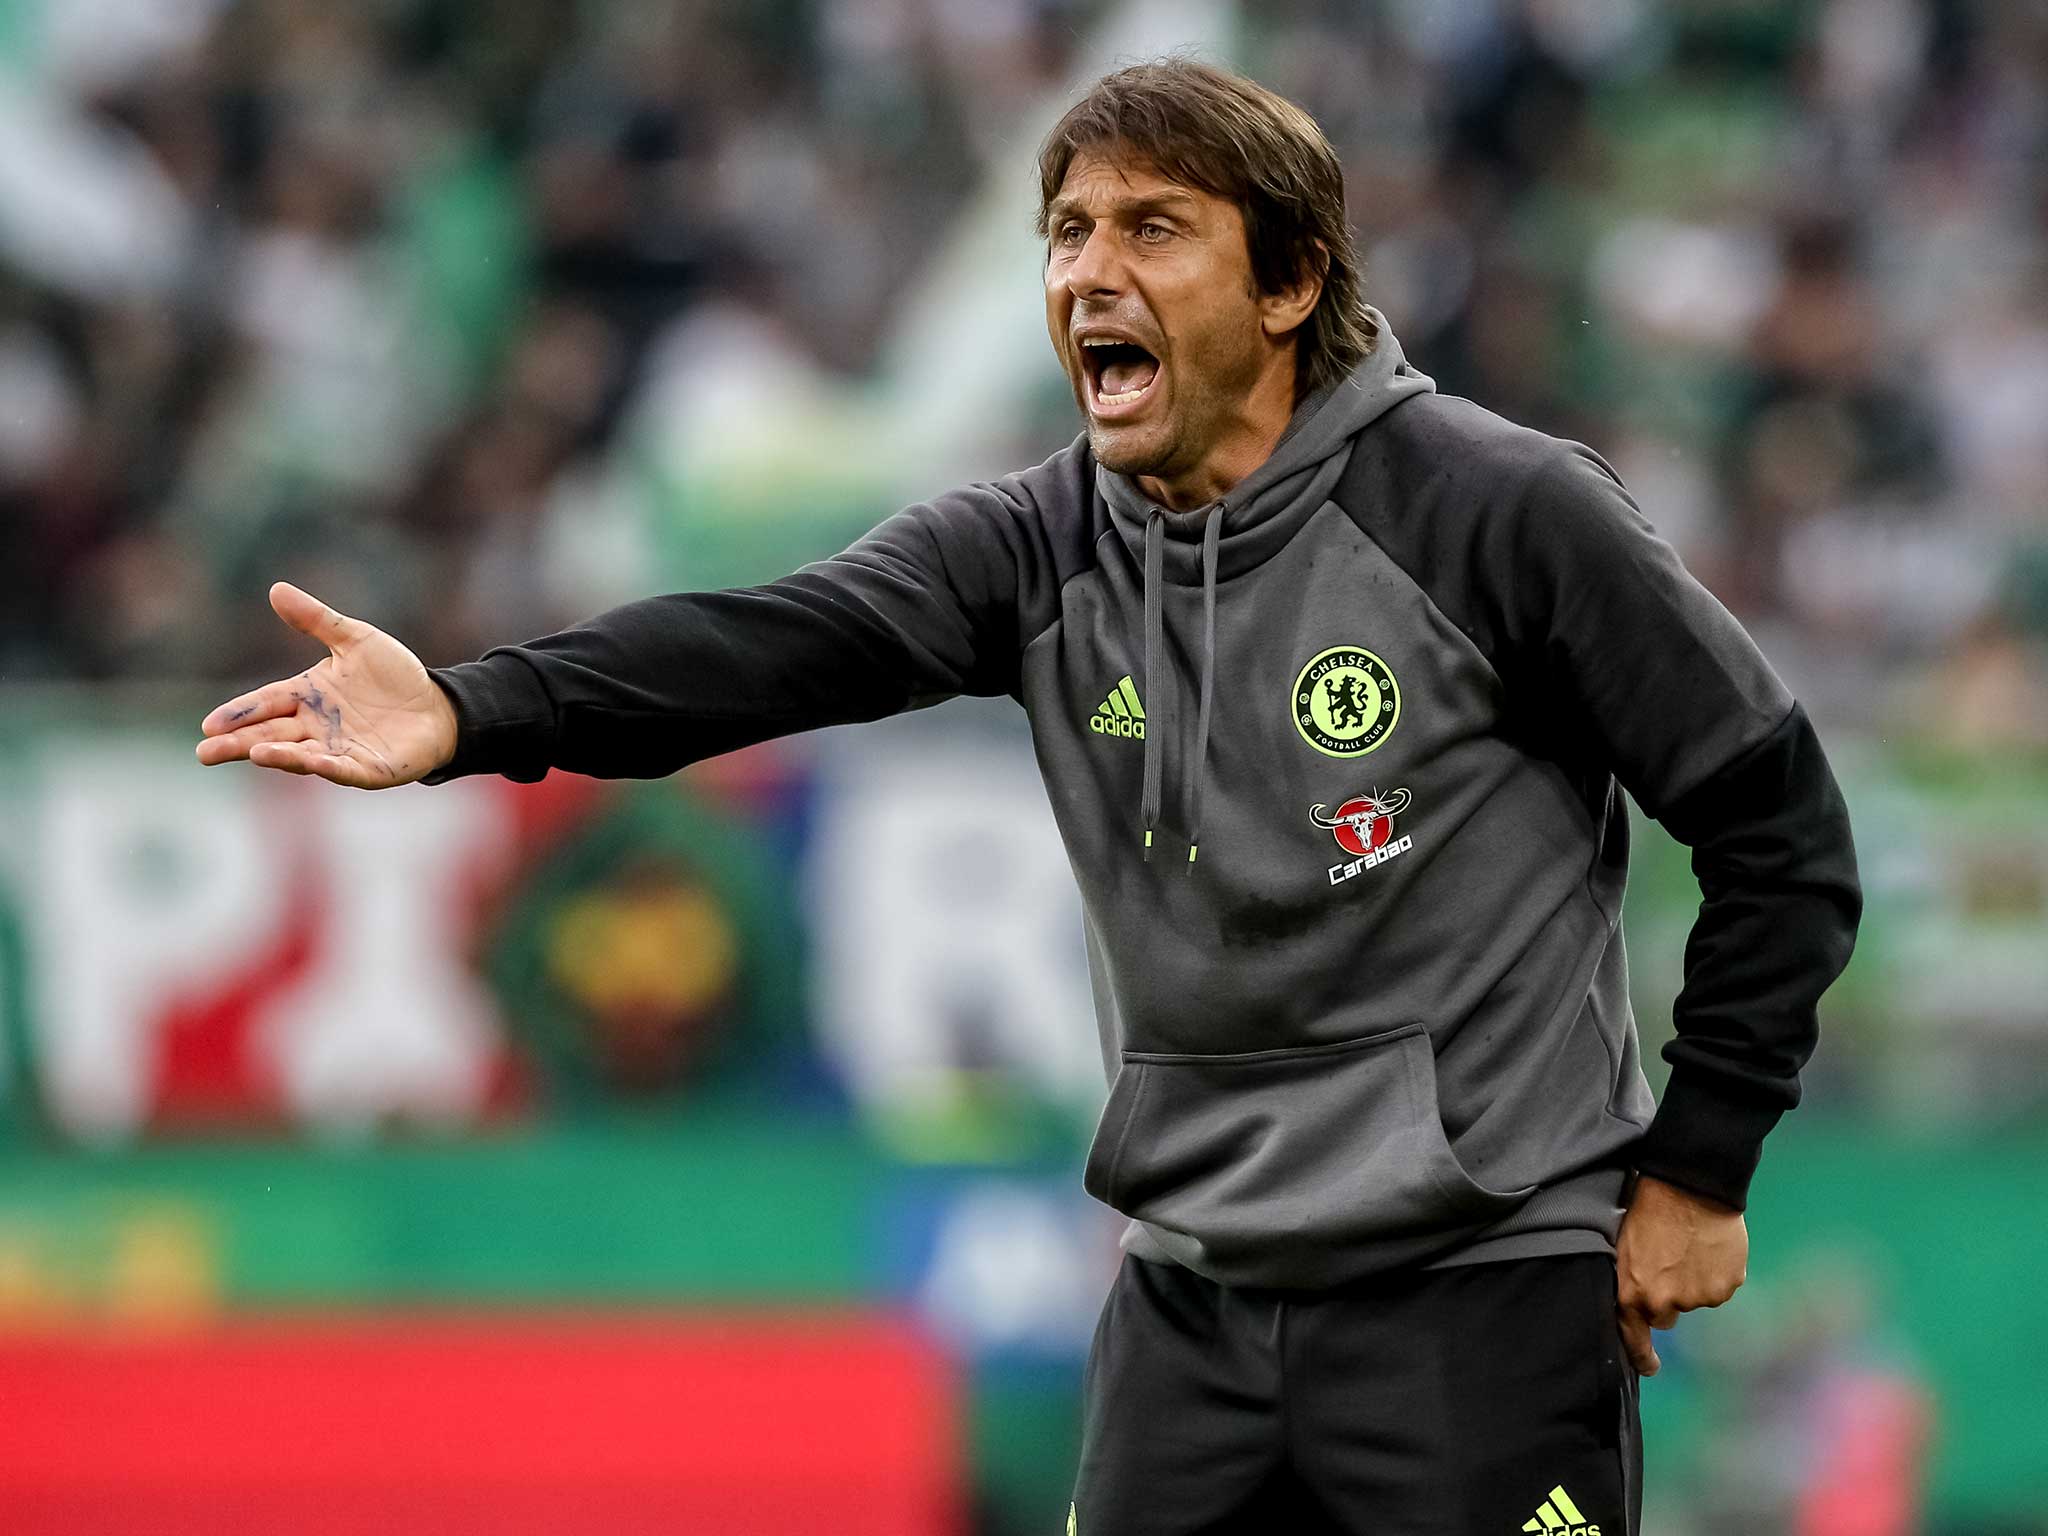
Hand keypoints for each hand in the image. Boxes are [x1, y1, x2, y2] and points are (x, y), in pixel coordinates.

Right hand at [195, 583, 458, 788]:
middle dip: (239, 743)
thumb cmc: (393, 676)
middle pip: (270, 735)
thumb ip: (317, 620)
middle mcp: (316, 727)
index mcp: (307, 696)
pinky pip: (345, 768)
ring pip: (301, 755)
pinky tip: (314, 762)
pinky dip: (329, 766)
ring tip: (254, 753)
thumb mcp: (356, 640)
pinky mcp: (367, 768)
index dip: (239, 713)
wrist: (437, 707)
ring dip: (279, 755)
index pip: (265, 703)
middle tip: (205, 752)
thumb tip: (276, 589)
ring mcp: (340, 750)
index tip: (210, 724)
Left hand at [1614, 1172, 1747, 1376]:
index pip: (1634, 1338)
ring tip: (1688, 1246)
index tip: (1650, 1367)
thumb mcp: (1624, 1247)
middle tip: (1669, 1265)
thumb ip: (1631, 1282)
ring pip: (1695, 1298)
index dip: (1642, 1356)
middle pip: (1667, 1316)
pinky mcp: (1726, 1287)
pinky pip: (1720, 1287)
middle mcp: (1665, 1303)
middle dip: (1668, 1299)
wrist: (1688, 1186)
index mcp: (1633, 1294)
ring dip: (1693, 1281)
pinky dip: (1717, 1273)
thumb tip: (1638, 1303)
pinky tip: (1709, 1247)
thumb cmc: (1648, 1208)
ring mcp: (1698, 1297)